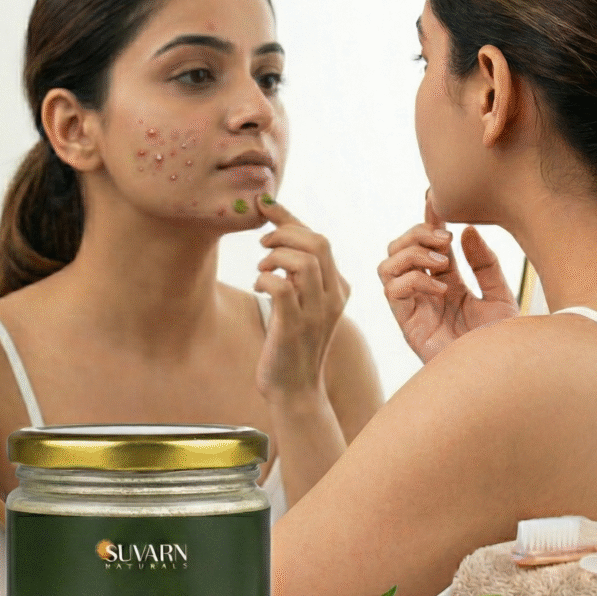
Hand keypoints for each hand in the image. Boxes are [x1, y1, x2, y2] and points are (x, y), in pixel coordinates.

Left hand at [254, 195, 349, 401]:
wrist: (295, 390)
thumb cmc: (291, 344)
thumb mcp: (302, 304)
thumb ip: (297, 274)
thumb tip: (277, 234)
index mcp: (337, 288)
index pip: (319, 239)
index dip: (289, 218)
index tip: (264, 205)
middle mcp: (332, 298)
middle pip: (317, 243)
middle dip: (284, 233)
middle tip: (262, 244)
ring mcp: (316, 314)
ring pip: (303, 262)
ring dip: (274, 257)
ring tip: (262, 268)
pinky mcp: (294, 328)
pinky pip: (282, 287)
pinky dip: (265, 278)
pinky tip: (259, 286)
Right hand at [378, 194, 518, 361]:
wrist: (500, 376)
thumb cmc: (501, 345)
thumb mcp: (501, 296)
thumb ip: (485, 264)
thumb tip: (466, 232)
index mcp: (447, 283)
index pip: (428, 244)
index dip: (428, 219)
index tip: (436, 199)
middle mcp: (425, 293)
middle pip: (397, 248)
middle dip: (417, 234)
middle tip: (446, 240)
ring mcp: (413, 309)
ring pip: (386, 266)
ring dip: (412, 255)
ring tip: (443, 263)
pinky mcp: (407, 326)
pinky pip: (392, 291)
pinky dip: (415, 281)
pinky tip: (442, 290)